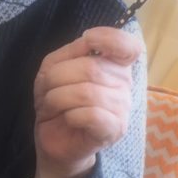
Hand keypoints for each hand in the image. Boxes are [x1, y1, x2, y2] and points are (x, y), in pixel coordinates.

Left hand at [32, 27, 143, 177]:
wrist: (53, 139)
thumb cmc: (57, 100)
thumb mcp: (55, 68)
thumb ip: (73, 50)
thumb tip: (89, 39)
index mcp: (113, 65)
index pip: (129, 46)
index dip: (110, 38)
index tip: (87, 40)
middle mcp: (124, 84)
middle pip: (92, 68)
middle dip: (57, 78)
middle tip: (47, 91)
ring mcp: (122, 108)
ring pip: (87, 92)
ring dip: (57, 98)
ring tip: (52, 107)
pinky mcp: (115, 130)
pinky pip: (91, 114)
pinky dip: (69, 114)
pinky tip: (67, 119)